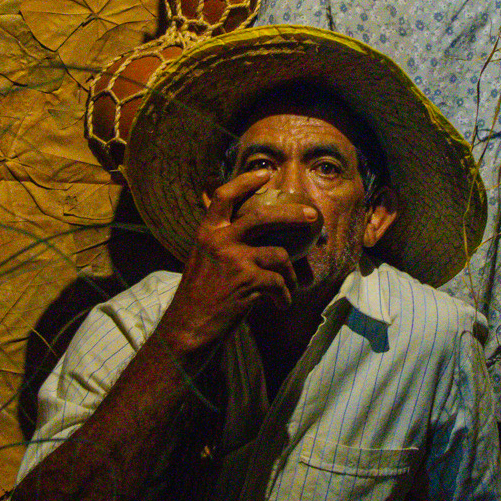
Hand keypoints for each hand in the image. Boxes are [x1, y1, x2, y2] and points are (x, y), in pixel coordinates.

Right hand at [156, 169, 316, 355]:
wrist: (188, 328)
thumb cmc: (198, 296)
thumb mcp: (203, 259)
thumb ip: (222, 242)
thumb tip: (253, 233)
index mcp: (207, 232)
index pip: (225, 196)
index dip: (245, 181)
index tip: (265, 173)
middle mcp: (219, 241)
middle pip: (263, 216)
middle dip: (292, 214)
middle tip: (313, 215)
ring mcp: (234, 260)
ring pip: (279, 255)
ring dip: (291, 273)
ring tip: (291, 285)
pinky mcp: (248, 281)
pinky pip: (279, 283)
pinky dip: (284, 296)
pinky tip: (280, 304)